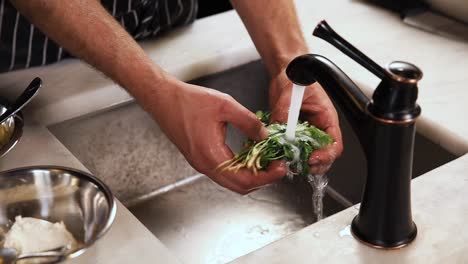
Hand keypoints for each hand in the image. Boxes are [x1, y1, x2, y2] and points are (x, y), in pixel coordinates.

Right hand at [146, 77, 286, 193]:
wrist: (163, 99)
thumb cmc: (187, 101)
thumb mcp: (226, 105)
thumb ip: (249, 122)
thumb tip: (265, 136)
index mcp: (211, 155)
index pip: (245, 179)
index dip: (267, 177)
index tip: (280, 167)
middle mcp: (205, 165)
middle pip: (240, 186)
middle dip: (263, 178)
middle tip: (277, 165)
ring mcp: (201, 164)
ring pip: (232, 181)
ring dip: (252, 174)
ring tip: (267, 159)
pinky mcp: (200, 159)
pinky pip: (224, 171)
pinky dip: (240, 168)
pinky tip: (249, 153)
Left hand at [269, 71, 342, 174]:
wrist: (285, 71)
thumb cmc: (296, 76)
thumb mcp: (289, 94)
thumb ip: (285, 113)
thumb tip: (279, 131)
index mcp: (326, 117)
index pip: (334, 143)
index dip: (325, 155)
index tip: (312, 159)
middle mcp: (319, 126)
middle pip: (324, 154)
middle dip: (314, 164)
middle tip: (300, 166)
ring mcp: (307, 130)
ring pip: (309, 153)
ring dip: (301, 161)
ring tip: (290, 163)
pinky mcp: (294, 131)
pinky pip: (294, 147)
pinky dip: (289, 154)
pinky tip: (281, 155)